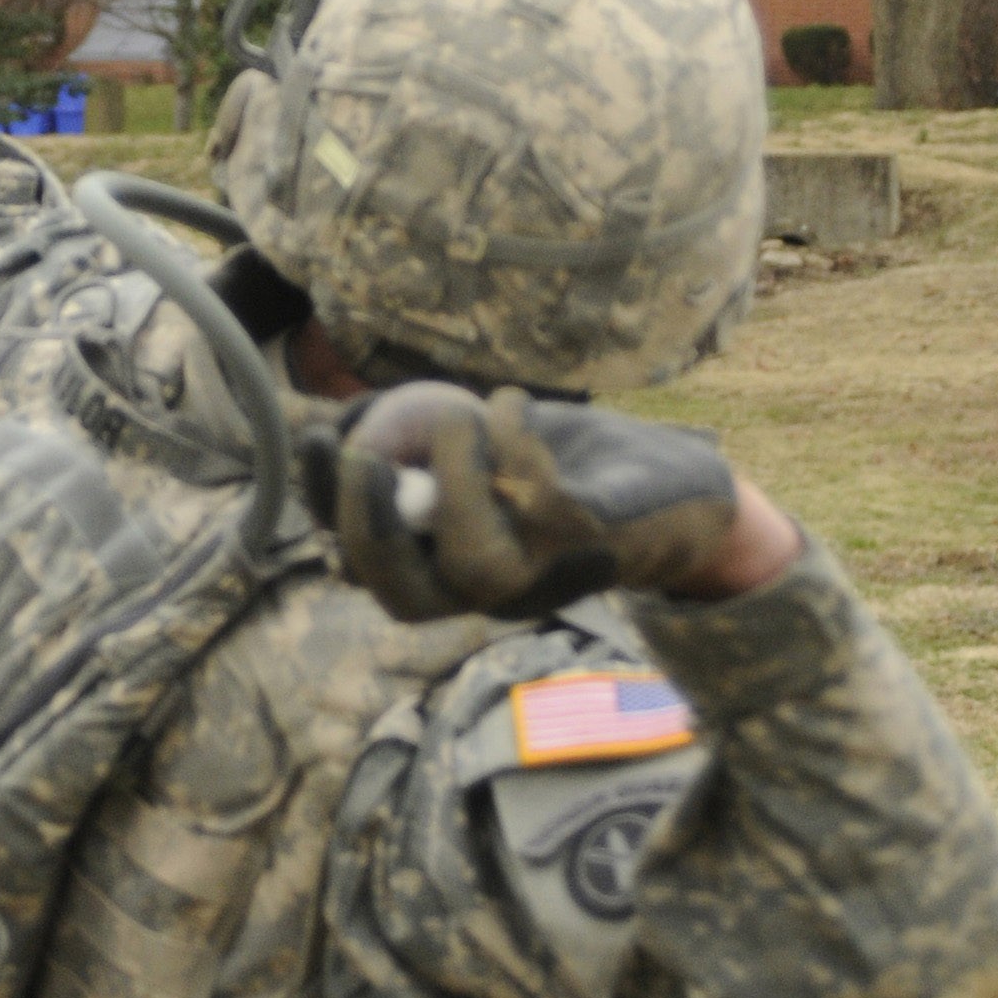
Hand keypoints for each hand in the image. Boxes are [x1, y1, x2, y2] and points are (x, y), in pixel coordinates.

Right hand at [306, 382, 746, 618]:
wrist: (678, 486)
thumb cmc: (567, 463)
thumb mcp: (476, 446)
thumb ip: (415, 444)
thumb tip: (352, 431)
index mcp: (452, 567)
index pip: (371, 567)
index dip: (331, 511)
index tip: (319, 440)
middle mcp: (489, 590)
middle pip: (408, 595)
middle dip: (371, 527)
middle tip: (362, 458)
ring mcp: (542, 574)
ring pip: (476, 562)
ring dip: (453, 479)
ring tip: (457, 415)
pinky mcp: (594, 544)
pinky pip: (542, 503)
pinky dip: (514, 440)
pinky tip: (513, 403)